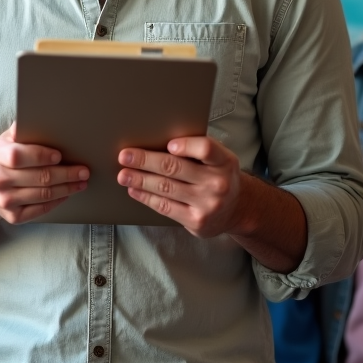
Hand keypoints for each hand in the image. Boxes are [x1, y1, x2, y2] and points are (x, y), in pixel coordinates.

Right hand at [0, 124, 89, 223]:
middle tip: (83, 171)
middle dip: (66, 174)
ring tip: (81, 182)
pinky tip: (67, 194)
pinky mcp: (13, 216)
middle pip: (39, 177)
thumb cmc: (4, 158)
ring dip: (67, 189)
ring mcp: (5, 200)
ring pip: (43, 195)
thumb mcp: (8, 139)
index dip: (41, 156)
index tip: (60, 155)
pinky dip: (57, 202)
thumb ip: (22, 129)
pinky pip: (40, 210)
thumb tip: (38, 113)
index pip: (19, 156)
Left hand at [116, 135, 244, 236]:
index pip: (206, 149)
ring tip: (123, 174)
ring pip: (166, 188)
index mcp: (224, 161)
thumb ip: (198, 150)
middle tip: (125, 156)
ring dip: (140, 179)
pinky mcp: (195, 221)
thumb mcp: (219, 159)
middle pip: (175, 168)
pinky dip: (146, 197)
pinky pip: (165, 206)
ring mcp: (207, 204)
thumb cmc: (220, 176)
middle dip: (146, 160)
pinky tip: (135, 190)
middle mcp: (218, 183)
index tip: (168, 145)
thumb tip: (159, 141)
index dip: (186, 146)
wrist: (238, 209)